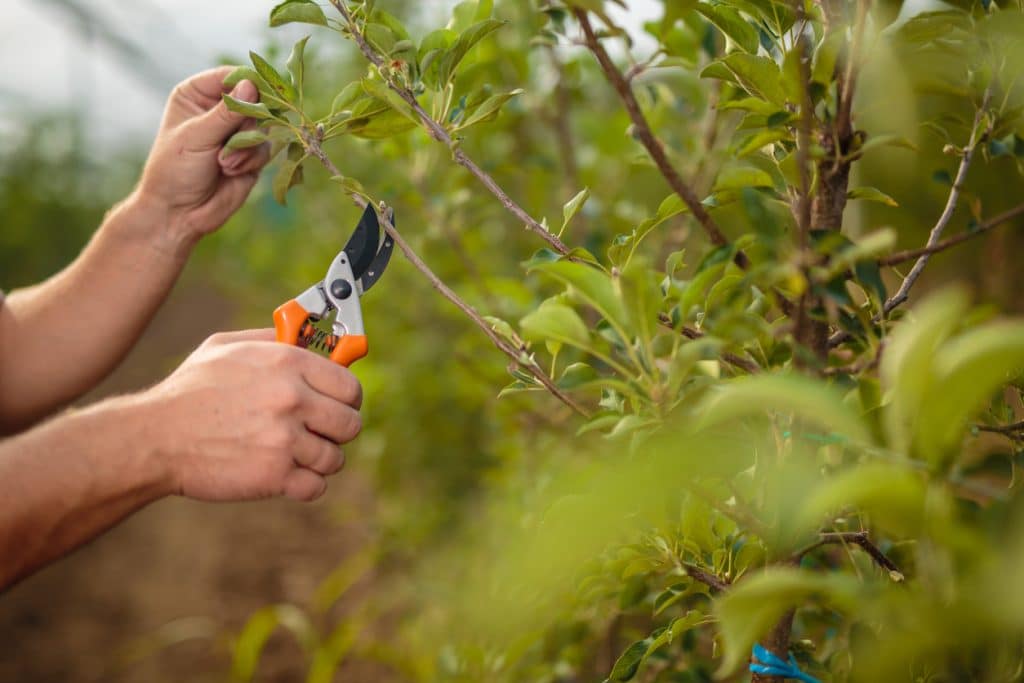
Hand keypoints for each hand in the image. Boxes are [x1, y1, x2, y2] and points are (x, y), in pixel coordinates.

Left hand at [136, 66, 271, 245]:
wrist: (179, 213)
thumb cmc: (175, 169)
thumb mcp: (197, 136)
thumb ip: (227, 113)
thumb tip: (252, 85)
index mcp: (197, 95)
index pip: (231, 77)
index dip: (247, 84)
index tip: (259, 95)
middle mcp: (219, 110)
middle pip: (254, 100)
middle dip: (246, 123)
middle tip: (231, 141)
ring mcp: (237, 133)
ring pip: (263, 126)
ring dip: (246, 146)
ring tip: (223, 164)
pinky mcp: (251, 155)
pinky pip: (265, 149)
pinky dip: (250, 160)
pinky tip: (231, 171)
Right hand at [141, 329, 362, 501]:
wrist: (154, 438)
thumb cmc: (189, 391)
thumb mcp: (226, 347)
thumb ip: (270, 338)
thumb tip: (305, 335)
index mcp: (286, 363)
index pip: (350, 386)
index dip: (346, 399)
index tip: (337, 406)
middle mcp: (291, 398)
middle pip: (350, 424)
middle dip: (337, 432)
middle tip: (317, 434)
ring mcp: (284, 439)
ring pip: (334, 458)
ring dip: (318, 461)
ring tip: (294, 455)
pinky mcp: (274, 475)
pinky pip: (316, 486)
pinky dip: (305, 486)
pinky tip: (287, 476)